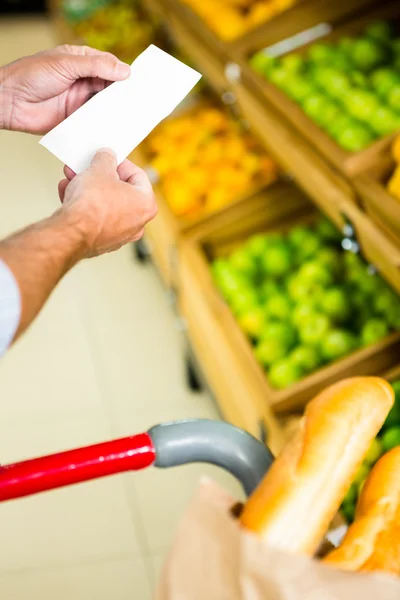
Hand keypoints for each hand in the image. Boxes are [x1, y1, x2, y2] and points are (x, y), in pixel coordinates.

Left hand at [0, 45, 129, 133]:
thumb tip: (125, 71)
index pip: (110, 67)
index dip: (125, 75)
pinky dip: (104, 127)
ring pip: (105, 108)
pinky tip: (115, 129)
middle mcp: (83, 82)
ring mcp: (80, 103)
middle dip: (124, 96)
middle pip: (111, 90)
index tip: (141, 83)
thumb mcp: (67, 64)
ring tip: (132, 118)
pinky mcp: (75, 122)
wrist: (10, 101)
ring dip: (116, 113)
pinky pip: (94, 124)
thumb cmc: (32, 75)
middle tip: (141, 103)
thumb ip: (96, 66)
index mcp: (82, 62)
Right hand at [58, 149, 156, 255]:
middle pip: (119, 191)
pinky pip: (94, 218)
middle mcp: (137, 223)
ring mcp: (120, 235)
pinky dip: (83, 207)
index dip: (120, 163)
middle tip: (87, 167)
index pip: (138, 175)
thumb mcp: (99, 168)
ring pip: (104, 204)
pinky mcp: (101, 242)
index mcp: (146, 204)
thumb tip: (106, 157)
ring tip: (72, 179)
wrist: (72, 233)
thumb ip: (106, 158)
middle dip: (99, 176)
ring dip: (87, 189)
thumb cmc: (92, 206)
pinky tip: (68, 195)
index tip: (108, 157)